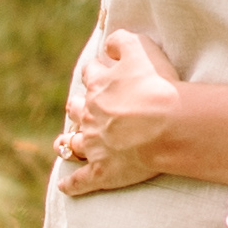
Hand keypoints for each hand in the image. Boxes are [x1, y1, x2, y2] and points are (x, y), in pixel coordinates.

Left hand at [56, 23, 191, 195]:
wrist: (164, 124)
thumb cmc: (156, 85)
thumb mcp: (140, 47)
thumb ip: (121, 40)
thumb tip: (108, 45)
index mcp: (99, 87)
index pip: (90, 75)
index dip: (95, 73)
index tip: (99, 73)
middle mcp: (90, 115)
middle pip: (76, 109)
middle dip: (77, 107)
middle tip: (78, 108)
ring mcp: (94, 145)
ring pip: (72, 143)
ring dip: (67, 142)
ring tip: (63, 143)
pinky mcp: (102, 172)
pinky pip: (80, 180)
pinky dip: (71, 184)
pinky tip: (65, 187)